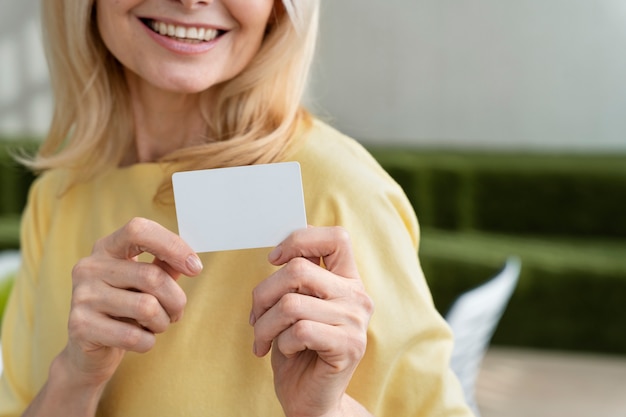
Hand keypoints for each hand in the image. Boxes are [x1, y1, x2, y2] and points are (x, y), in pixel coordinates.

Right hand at [60, 217, 202, 388]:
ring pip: (147, 307)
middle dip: (176, 300)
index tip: (195, 268)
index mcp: (107, 248)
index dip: (172, 246)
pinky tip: (140, 340)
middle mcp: (89, 267)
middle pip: (152, 276)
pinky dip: (148, 342)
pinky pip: (133, 336)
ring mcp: (82, 296)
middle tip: (176, 312)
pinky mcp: (80, 326)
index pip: (139, 230)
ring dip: (163, 322)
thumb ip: (165, 266)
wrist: (89, 349)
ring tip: (156, 325)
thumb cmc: (125, 309)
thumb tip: (190, 262)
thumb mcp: (145, 282)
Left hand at [250, 227, 374, 416]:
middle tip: (256, 316)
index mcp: (347, 280)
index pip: (336, 237)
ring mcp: (356, 321)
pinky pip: (298, 331)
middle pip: (299, 269)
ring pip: (291, 303)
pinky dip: (280, 343)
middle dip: (263, 293)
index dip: (300, 240)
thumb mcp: (296, 306)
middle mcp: (358, 296)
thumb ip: (298, 278)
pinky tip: (284, 352)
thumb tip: (279, 252)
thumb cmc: (298, 350)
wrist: (311, 400)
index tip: (274, 260)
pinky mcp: (348, 346)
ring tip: (264, 339)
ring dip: (265, 325)